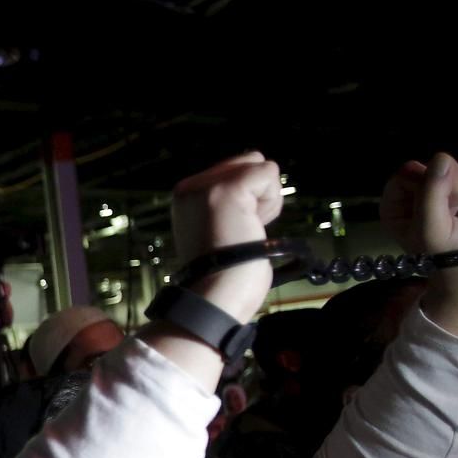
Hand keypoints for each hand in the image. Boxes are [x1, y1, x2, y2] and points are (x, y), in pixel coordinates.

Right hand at [170, 152, 283, 322]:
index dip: (248, 198)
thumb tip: (259, 178)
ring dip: (265, 198)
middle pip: (247, 161)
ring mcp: (206, 186)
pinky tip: (255, 225)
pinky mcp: (227, 189)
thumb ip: (231, 203)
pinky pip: (268, 173)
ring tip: (247, 228)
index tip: (234, 230)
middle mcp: (190, 187)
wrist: (217, 296)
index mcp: (185, 197)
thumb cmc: (225, 273)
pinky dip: (271, 201)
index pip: (233, 170)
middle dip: (257, 194)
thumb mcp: (221, 228)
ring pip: (259, 165)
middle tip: (243, 228)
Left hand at [380, 154, 457, 256]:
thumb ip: (431, 195)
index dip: (431, 186)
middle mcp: (420, 192)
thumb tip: (442, 159)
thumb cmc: (453, 257)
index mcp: (397, 203)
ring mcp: (451, 187)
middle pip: (442, 163)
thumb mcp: (432, 230)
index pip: (409, 171)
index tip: (443, 209)